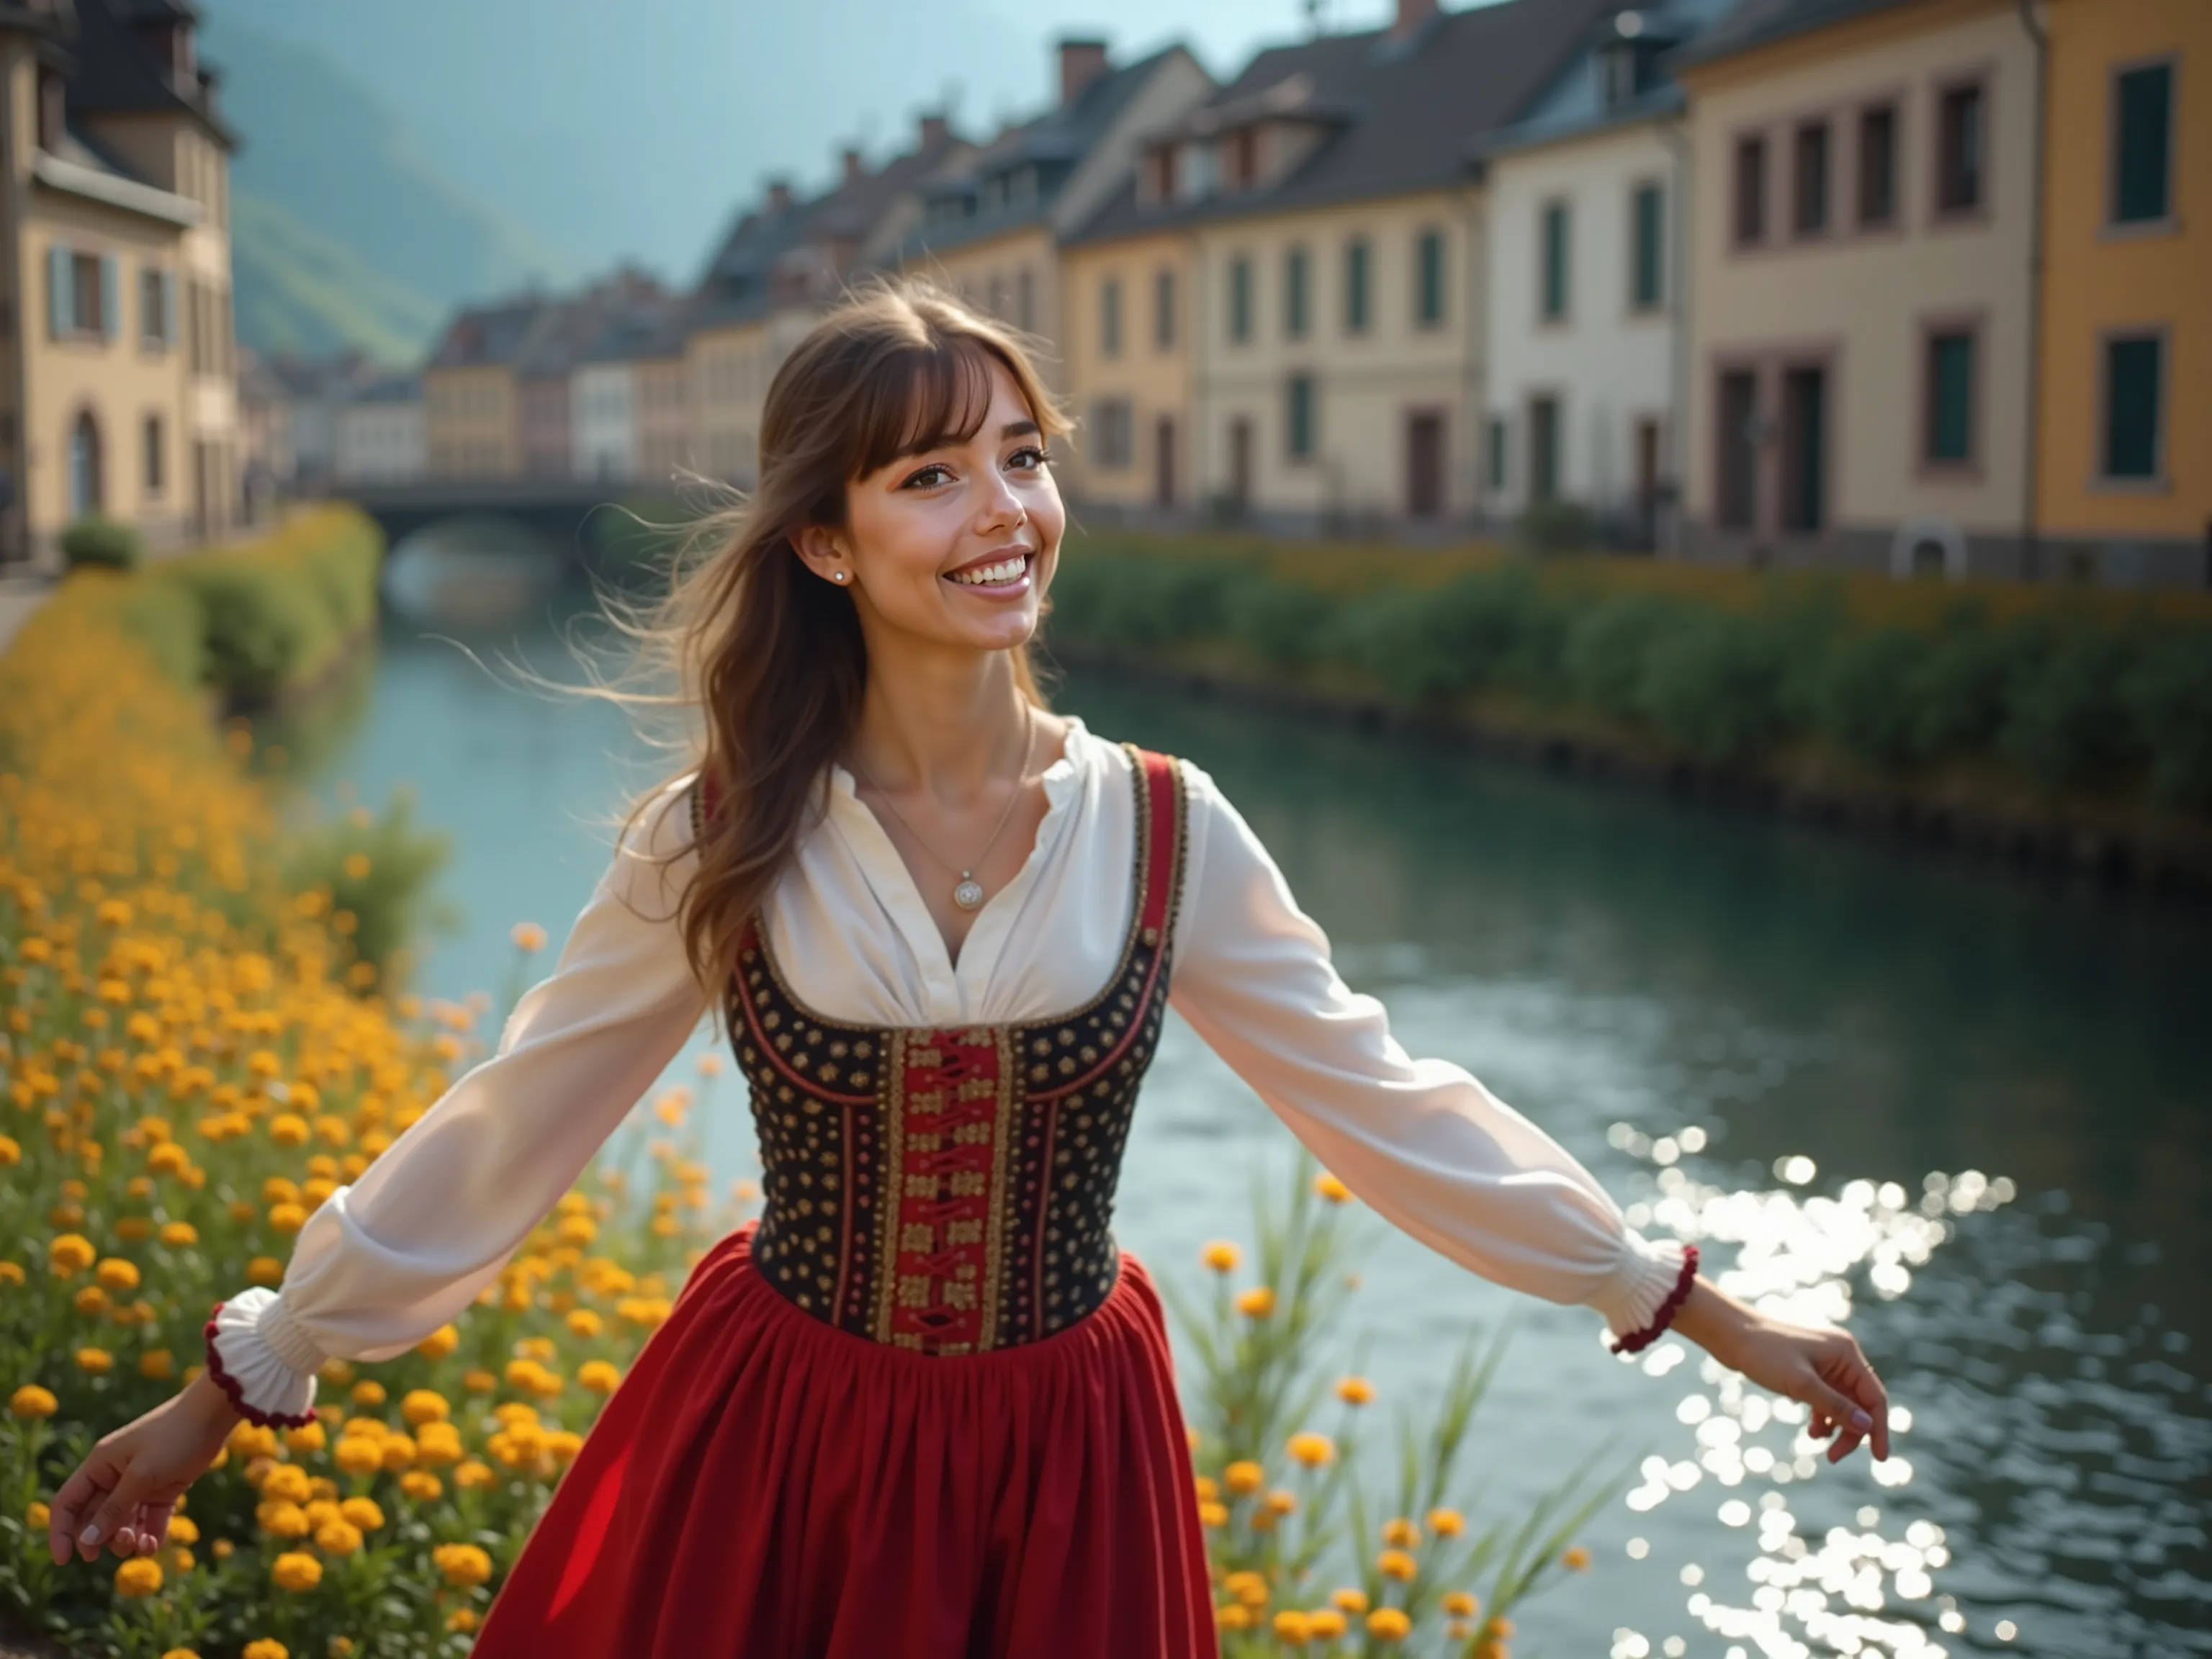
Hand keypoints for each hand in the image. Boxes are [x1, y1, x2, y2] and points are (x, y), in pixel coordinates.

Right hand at [47, 1373, 242, 1564]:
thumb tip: (86, 1541)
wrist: (213, 1416)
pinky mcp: (163, 1491)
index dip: (61, 1533)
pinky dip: (149, 1535)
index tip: (63, 1561)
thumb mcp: (141, 1475)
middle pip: (94, 1519)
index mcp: (99, 1466)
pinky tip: (153, 1546)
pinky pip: (149, 1520)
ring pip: (122, 1523)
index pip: (67, 1504)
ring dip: (127, 1539)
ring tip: (141, 1544)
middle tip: (120, 1546)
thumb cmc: (173, 1438)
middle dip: (102, 1538)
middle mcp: (113, 1476)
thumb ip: (114, 1509)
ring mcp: (139, 1484)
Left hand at [1672, 1277, 1890, 1463]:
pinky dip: (1823, 1417)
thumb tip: (1866, 1427)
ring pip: (1843, 1404)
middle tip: (1833, 1457)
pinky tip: (1813, 1432)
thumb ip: (1835, 1406)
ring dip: (1836, 1427)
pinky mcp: (1809, 1370)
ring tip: (1816, 1441)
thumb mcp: (1801, 1384)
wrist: (1729, 1335)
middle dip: (1851, 1432)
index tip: (1880, 1459)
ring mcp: (1825, 1363)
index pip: (1875, 1397)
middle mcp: (1840, 1356)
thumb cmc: (1764, 1354)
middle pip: (1860, 1403)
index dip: (1879, 1429)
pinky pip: (1826, 1399)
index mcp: (1846, 1353)